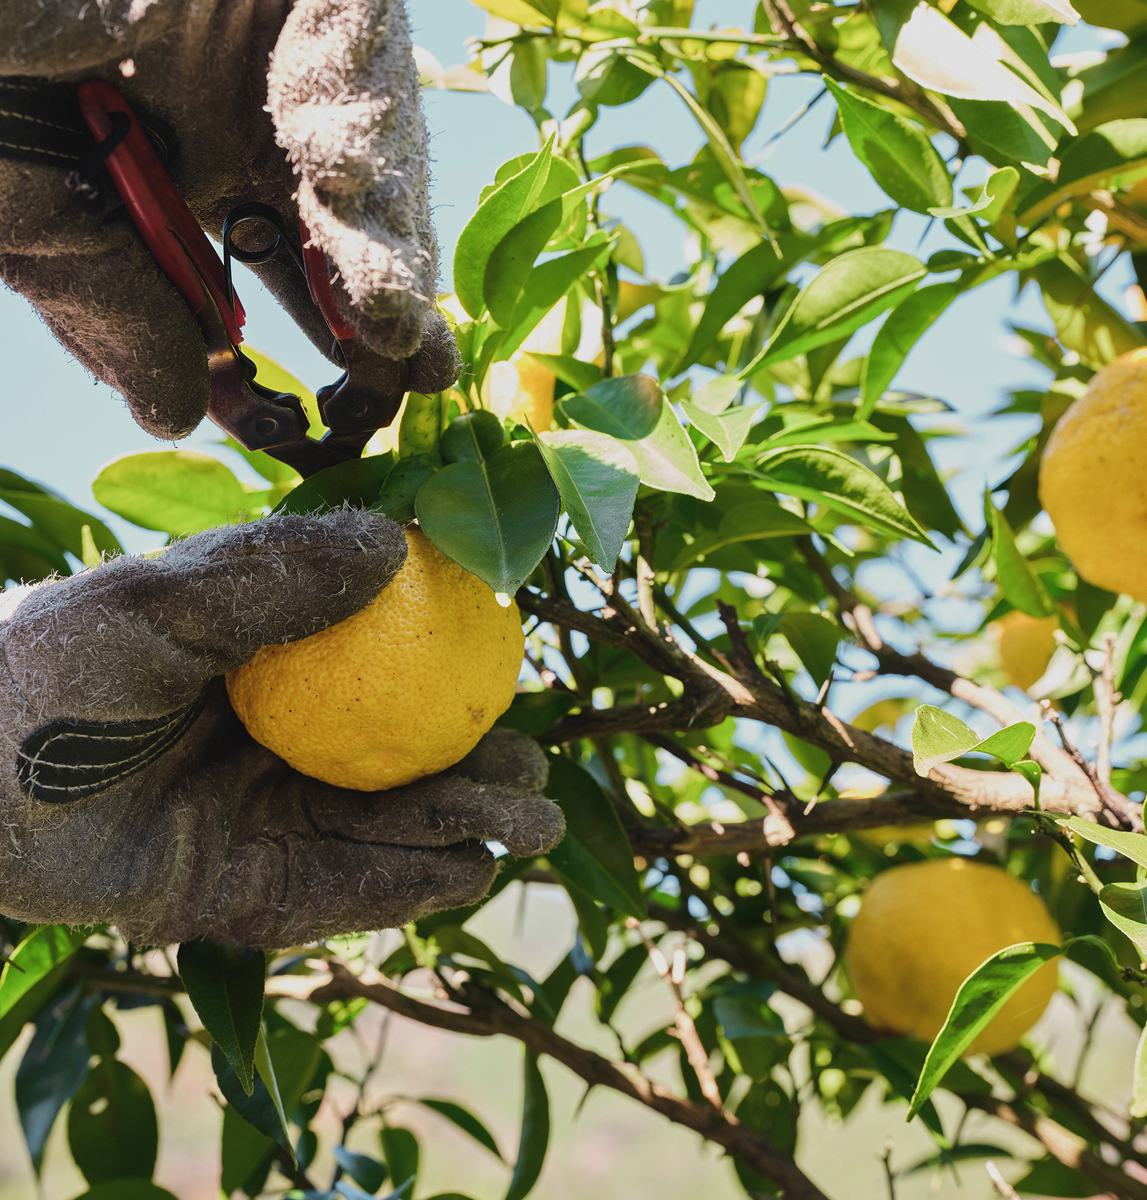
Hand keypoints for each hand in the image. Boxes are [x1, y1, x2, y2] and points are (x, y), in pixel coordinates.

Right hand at [0, 0, 457, 440]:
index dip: (337, 347)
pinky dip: (349, 111)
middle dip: (383, 306)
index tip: (353, 419)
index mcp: (213, 179)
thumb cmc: (4, 94)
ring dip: (381, 237)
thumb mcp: (49, 231)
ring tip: (388, 311)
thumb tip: (178, 420)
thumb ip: (122, 321)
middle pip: (359, 230)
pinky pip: (351, 47)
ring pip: (373, 158)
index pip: (301, 277)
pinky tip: (343, 175)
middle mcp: (267, 126)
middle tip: (405, 370)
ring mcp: (294, 57)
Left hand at [0, 511, 563, 947]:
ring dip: (465, 831)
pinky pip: (346, 896)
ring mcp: (268, 825)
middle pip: (406, 761)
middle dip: (481, 772)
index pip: (384, 669)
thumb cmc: (43, 675)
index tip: (507, 663)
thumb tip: (391, 542)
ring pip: (391, 832)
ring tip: (527, 819)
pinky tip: (466, 873)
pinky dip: (410, 889)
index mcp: (270, 672)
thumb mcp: (158, 604)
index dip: (452, 671)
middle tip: (532, 770)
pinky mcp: (247, 899)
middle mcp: (282, 749)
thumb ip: (268, 573)